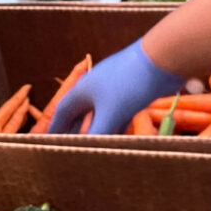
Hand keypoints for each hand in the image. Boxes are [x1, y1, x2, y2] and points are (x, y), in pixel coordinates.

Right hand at [48, 40, 182, 134]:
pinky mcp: (132, 90)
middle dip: (75, 129)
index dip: (55, 127)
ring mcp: (115, 87)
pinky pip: (119, 111)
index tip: (48, 140)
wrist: (161, 59)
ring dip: (97, 129)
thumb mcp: (111, 113)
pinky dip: (116, 124)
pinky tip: (121, 136)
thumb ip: (97, 134)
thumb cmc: (130, 83)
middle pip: (81, 112)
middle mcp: (95, 87)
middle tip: (71, 146)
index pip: (63, 111)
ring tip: (94, 146)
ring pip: (101, 113)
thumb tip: (86, 151)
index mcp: (83, 90)